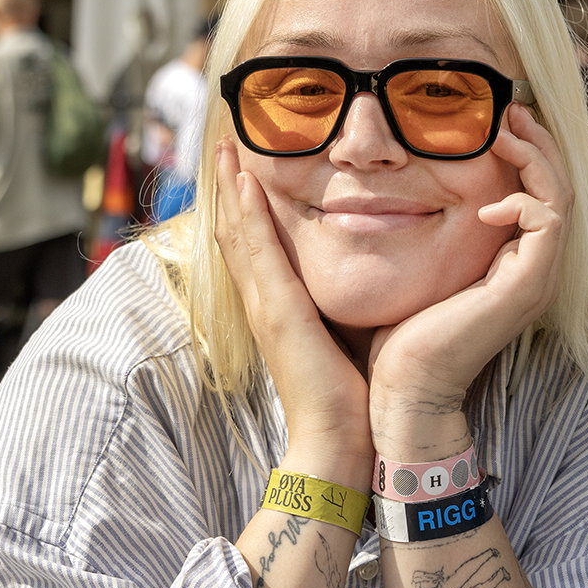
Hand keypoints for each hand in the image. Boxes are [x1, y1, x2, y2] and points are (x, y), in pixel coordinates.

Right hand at [211, 139, 370, 477]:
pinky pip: (259, 252)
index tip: (246, 168)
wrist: (338, 442)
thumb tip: (361, 286)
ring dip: (231, 189)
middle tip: (226, 144)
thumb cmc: (348, 398)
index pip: (255, 246)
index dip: (245, 207)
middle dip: (230, 187)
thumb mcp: (342, 339)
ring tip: (228, 149)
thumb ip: (341, 310)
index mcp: (278, 307)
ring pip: (238, 234)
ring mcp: (264, 306)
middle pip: (236, 232)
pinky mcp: (277, 313)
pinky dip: (250, 216)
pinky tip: (248, 183)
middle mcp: (262, 302)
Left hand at [367, 105, 573, 454]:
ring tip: (504, 132)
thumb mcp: (419, 266)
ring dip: (536, 157)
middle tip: (508, 110)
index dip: (526, 151)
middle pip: (560, 186)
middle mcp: (534, 269)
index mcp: (513, 263)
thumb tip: (405, 185)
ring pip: (561, 196)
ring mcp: (535, 278)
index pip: (540, 191)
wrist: (403, 391)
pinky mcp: (527, 286)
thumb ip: (428, 228)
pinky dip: (523, 200)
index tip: (495, 120)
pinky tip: (487, 204)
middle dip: (537, 142)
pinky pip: (548, 221)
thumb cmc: (400, 335)